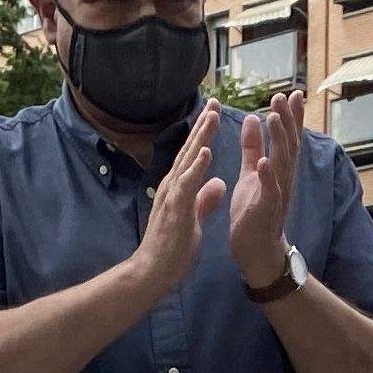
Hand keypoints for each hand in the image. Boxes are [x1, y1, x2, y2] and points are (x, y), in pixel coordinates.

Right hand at [127, 105, 229, 303]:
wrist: (153, 271)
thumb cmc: (171, 248)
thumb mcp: (194, 218)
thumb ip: (205, 198)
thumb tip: (220, 182)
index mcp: (179, 187)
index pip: (193, 155)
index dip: (204, 134)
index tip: (215, 113)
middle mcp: (173, 185)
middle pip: (190, 149)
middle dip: (203, 125)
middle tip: (215, 102)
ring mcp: (172, 195)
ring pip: (188, 160)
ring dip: (200, 137)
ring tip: (213, 115)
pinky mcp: (175, 209)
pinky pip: (187, 184)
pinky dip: (197, 167)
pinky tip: (207, 150)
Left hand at [226, 89, 302, 294]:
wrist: (256, 251)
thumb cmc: (253, 212)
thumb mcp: (251, 173)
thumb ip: (252, 147)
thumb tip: (251, 118)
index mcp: (277, 169)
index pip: (286, 138)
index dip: (290, 116)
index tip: (292, 93)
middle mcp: (282, 179)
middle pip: (288, 145)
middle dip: (287, 120)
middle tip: (285, 96)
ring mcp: (275, 195)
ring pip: (281, 163)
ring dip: (278, 140)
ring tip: (274, 117)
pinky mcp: (264, 211)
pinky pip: (268, 192)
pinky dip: (267, 177)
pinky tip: (265, 162)